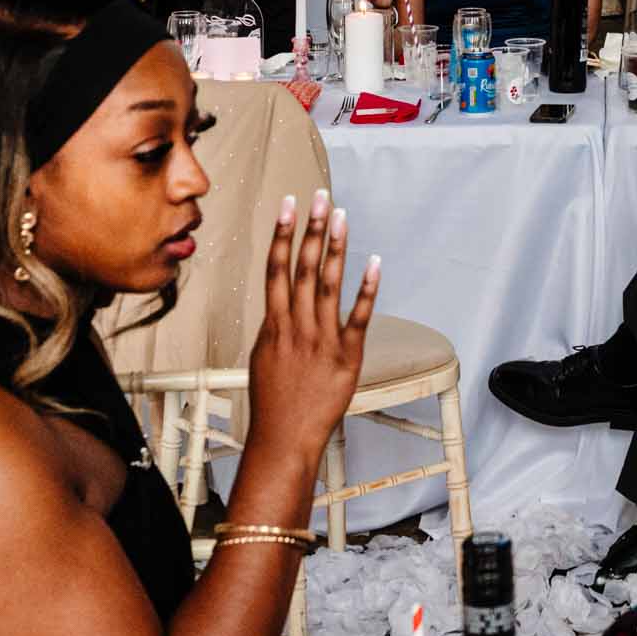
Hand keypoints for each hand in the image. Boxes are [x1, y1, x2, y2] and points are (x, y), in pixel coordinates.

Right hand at [247, 189, 378, 464]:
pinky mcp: (347, 357)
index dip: (283, 234)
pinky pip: (358, 317)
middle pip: (304, 268)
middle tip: (321, 197)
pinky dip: (367, 289)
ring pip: (329, 285)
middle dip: (313, 229)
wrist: (284, 439)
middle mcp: (297, 327)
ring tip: (342, 217)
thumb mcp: (262, 357)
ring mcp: (322, 340)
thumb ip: (275, 326)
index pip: (276, 269)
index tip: (289, 205)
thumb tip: (280, 304)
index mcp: (273, 325)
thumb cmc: (273, 402)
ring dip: (336, 248)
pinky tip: (374, 263)